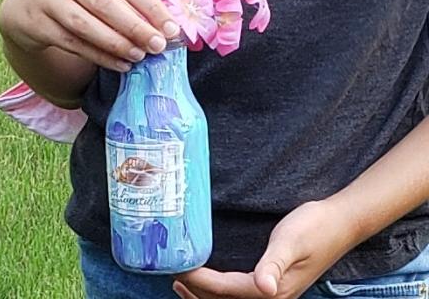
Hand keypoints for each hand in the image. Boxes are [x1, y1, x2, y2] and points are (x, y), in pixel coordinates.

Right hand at [0, 0, 179, 71]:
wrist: (27, 8)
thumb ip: (127, 3)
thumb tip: (164, 28)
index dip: (152, 7)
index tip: (171, 29)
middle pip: (106, 4)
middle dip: (136, 28)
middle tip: (158, 46)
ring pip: (88, 25)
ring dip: (118, 44)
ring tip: (139, 56)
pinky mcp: (36, 22)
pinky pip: (74, 44)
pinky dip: (100, 57)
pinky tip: (120, 64)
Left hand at [174, 201, 357, 298]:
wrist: (339, 223)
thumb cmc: (315, 228)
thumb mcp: (291, 242)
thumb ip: (274, 265)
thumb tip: (265, 289)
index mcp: (273, 290)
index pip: (224, 290)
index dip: (199, 280)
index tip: (180, 267)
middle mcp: (272, 297)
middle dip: (197, 293)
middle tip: (175, 276)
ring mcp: (274, 292)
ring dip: (206, 294)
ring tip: (184, 283)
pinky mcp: (275, 284)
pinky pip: (241, 293)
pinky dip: (221, 290)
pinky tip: (213, 280)